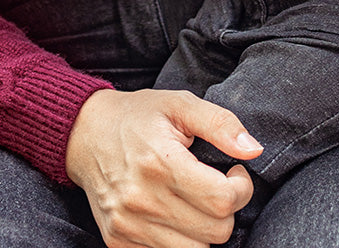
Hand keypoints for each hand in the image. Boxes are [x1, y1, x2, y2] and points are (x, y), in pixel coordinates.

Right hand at [65, 88, 261, 247]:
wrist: (84, 134)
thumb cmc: (138, 116)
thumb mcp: (180, 104)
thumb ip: (220, 124)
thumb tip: (253, 151)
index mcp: (160, 163)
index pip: (222, 200)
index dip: (240, 188)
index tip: (233, 173)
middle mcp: (142, 200)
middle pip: (215, 232)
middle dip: (226, 209)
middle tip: (215, 185)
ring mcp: (128, 226)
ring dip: (204, 228)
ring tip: (194, 200)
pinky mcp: (118, 243)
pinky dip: (180, 240)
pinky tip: (175, 213)